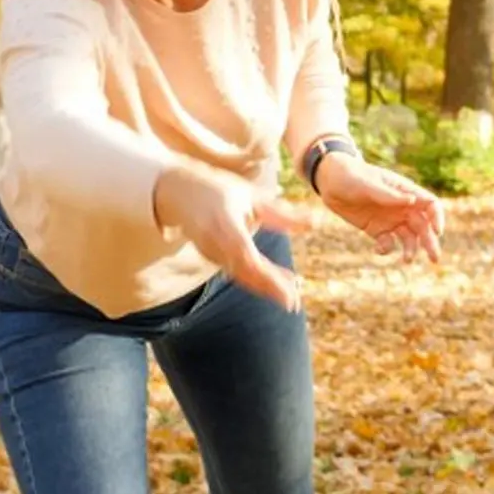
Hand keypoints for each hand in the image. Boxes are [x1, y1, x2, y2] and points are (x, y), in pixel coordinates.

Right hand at [152, 161, 312, 310]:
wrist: (178, 193)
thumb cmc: (219, 190)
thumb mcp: (251, 196)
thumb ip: (282, 214)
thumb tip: (315, 223)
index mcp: (225, 224)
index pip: (248, 258)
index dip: (269, 278)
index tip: (289, 293)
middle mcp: (215, 243)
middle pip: (245, 273)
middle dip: (270, 289)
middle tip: (294, 303)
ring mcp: (211, 253)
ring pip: (241, 276)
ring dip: (266, 287)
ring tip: (293, 295)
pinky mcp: (212, 257)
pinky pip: (237, 272)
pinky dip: (256, 280)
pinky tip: (279, 283)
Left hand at [314, 154, 444, 263]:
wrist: (330, 182)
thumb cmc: (351, 176)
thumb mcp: (369, 185)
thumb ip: (390, 195)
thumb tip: (413, 201)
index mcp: (405, 191)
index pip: (430, 205)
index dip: (437, 218)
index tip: (437, 232)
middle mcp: (402, 207)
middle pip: (424, 226)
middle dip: (430, 242)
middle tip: (434, 258)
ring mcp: (390, 219)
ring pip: (409, 238)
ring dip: (412, 250)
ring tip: (407, 260)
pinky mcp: (377, 230)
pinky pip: (388, 243)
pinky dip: (387, 249)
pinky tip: (378, 249)